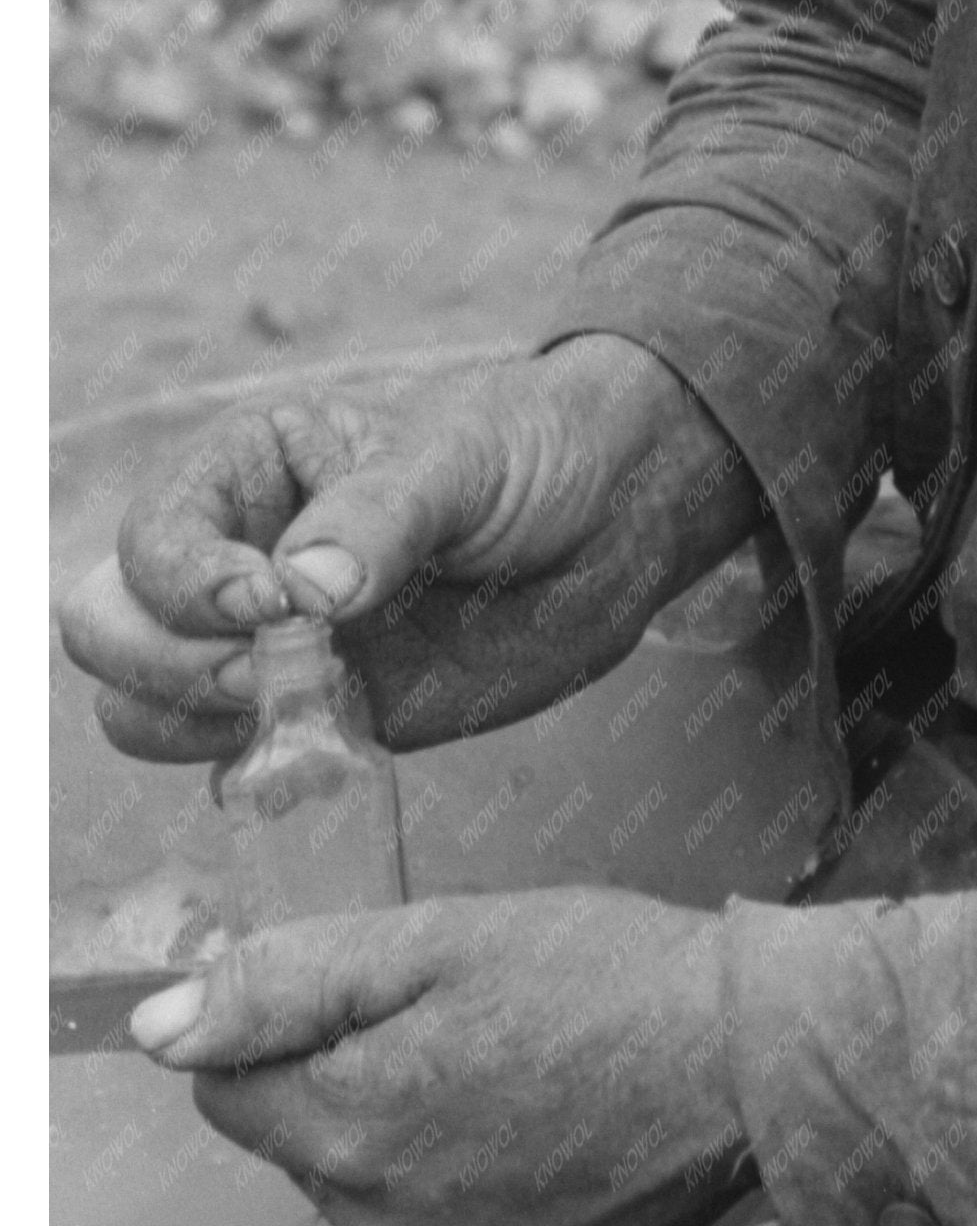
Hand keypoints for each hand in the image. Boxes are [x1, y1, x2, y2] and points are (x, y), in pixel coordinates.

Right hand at [57, 337, 764, 765]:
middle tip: (275, 671)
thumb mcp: (461, 457)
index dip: (185, 585)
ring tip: (306, 703)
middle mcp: (232, 563)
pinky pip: (238, 768)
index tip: (271, 602)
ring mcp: (269, 649)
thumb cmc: (533, 451)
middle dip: (172, 663)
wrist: (618, 519)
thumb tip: (301, 586)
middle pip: (110, 632)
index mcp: (244, 473)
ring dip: (199, 727)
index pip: (144, 545)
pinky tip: (336, 743)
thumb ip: (381, 515)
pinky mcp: (321, 718)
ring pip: (147, 712)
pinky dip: (262, 775)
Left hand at [125, 889, 749, 1225]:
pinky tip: (538, 1130)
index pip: (226, 1085)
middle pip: (300, 1139)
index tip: (374, 992)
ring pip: (366, 1187)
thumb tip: (161, 1026)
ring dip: (408, 1132)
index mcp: (346, 1122)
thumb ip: (289, 980)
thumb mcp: (442, 937)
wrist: (751, 1065)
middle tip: (466, 1015)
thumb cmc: (610, 980)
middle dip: (352, 1076)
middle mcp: (376, 1221)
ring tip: (515, 1068)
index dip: (288, 1023)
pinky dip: (465, 1182)